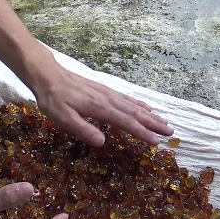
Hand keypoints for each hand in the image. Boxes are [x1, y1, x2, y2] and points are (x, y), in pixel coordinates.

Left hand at [30, 65, 173, 145]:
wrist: (49, 75)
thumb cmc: (53, 99)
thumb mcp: (63, 118)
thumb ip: (83, 129)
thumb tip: (103, 142)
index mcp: (100, 107)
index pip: (126, 122)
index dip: (142, 133)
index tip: (156, 142)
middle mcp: (108, 99)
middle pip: (135, 113)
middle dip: (153, 123)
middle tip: (170, 132)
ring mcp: (108, 93)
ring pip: (134, 105)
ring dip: (150, 115)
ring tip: (164, 122)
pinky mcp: (105, 90)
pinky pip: (127, 98)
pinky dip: (140, 104)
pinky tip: (146, 107)